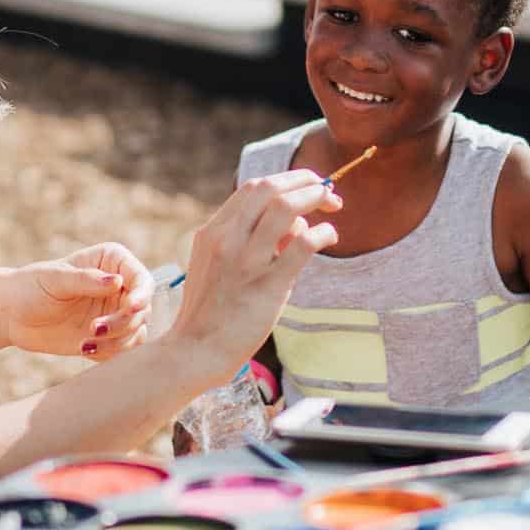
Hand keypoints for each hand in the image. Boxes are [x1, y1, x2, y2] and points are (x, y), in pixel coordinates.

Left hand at [6, 243, 153, 360]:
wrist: (11, 315)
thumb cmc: (31, 287)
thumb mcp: (56, 279)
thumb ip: (87, 280)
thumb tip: (117, 281)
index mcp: (112, 262)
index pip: (141, 279)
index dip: (142, 294)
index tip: (131, 307)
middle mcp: (119, 287)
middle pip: (142, 309)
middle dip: (123, 322)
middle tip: (93, 329)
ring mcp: (115, 312)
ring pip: (136, 331)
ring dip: (117, 340)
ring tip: (86, 343)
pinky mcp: (108, 336)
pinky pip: (123, 349)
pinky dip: (110, 352)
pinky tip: (84, 349)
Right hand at [167, 170, 341, 385]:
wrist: (197, 349)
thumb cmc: (212, 309)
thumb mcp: (216, 263)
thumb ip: (245, 238)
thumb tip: (292, 223)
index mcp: (214, 231)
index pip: (253, 187)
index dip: (286, 181)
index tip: (306, 188)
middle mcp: (228, 239)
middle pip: (270, 187)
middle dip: (304, 180)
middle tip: (326, 190)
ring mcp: (247, 261)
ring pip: (286, 207)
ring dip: (316, 198)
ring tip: (332, 207)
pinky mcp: (268, 284)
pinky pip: (304, 244)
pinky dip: (323, 232)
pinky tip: (329, 237)